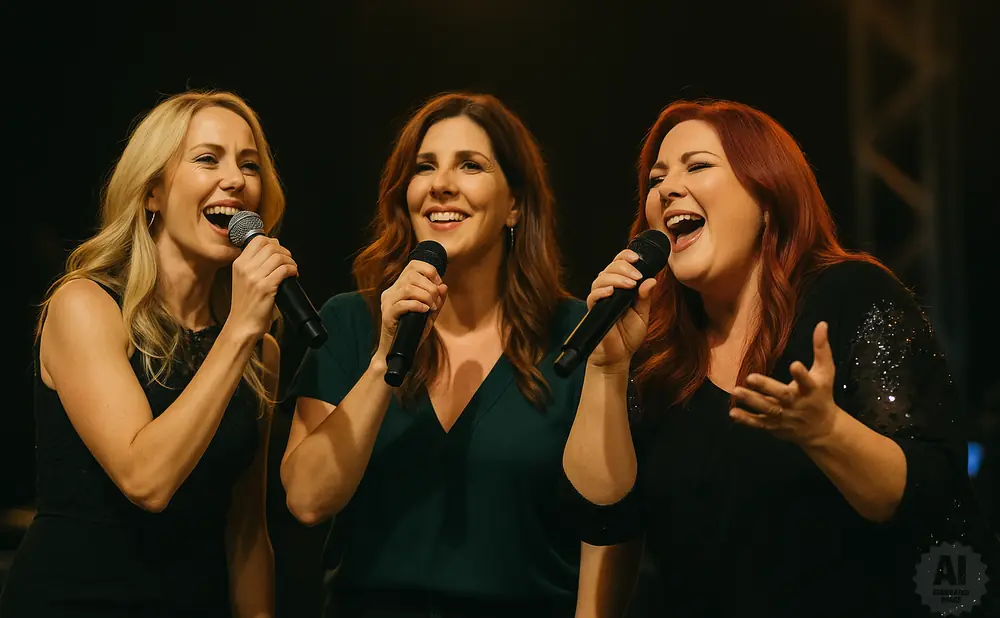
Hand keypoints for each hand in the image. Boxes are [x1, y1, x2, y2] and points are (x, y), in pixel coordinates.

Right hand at [229, 235, 297, 340]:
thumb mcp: (242, 280)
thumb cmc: (246, 305)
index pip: (258, 240)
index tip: (280, 250)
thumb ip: (253, 265)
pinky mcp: (265, 288)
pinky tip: (293, 275)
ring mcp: (254, 278)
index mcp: (238, 264)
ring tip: (292, 269)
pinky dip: (293, 270)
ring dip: (290, 261)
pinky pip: (284, 270)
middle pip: (270, 246)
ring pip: (279, 257)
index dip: (273, 242)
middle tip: (289, 261)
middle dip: (284, 251)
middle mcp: (245, 268)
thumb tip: (273, 251)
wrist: (242, 325)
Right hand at [376, 260, 447, 356]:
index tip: (439, 284)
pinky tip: (425, 311)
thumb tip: (443, 285)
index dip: (429, 271)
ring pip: (408, 288)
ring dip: (426, 296)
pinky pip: (402, 304)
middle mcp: (391, 291)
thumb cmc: (413, 331)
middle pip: (412, 275)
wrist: (399, 351)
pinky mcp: (387, 315)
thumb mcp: (430, 313)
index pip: (413, 265)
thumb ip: (437, 299)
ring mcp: (387, 303)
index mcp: (399, 287)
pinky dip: (417, 306)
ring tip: (432, 307)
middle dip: (430, 287)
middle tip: (436, 302)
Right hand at [585, 249, 656, 370]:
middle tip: (636, 277)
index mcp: (621, 287)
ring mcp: (600, 299)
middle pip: (610, 267)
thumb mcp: (642, 314)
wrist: (618, 355)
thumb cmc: (628, 335)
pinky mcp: (594, 310)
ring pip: (601, 278)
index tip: (637, 259)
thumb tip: (652, 279)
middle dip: (624, 267)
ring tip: (630, 285)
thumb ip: (645, 297)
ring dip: (616, 278)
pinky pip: (593, 296)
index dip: (626, 256)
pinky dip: (602, 291)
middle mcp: (609, 290)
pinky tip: (611, 293)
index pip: (619, 264)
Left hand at [730, 321, 841, 445]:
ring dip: (751, 401)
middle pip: (782, 395)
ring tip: (735, 391)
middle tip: (750, 377)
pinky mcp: (775, 426)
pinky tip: (733, 413)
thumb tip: (822, 323)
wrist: (822, 429)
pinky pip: (760, 424)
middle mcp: (797, 403)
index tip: (795, 365)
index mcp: (810, 389)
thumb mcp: (825, 372)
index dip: (801, 374)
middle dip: (767, 388)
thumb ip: (821, 349)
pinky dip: (747, 420)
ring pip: (767, 409)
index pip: (807, 381)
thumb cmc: (821, 394)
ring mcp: (785, 416)